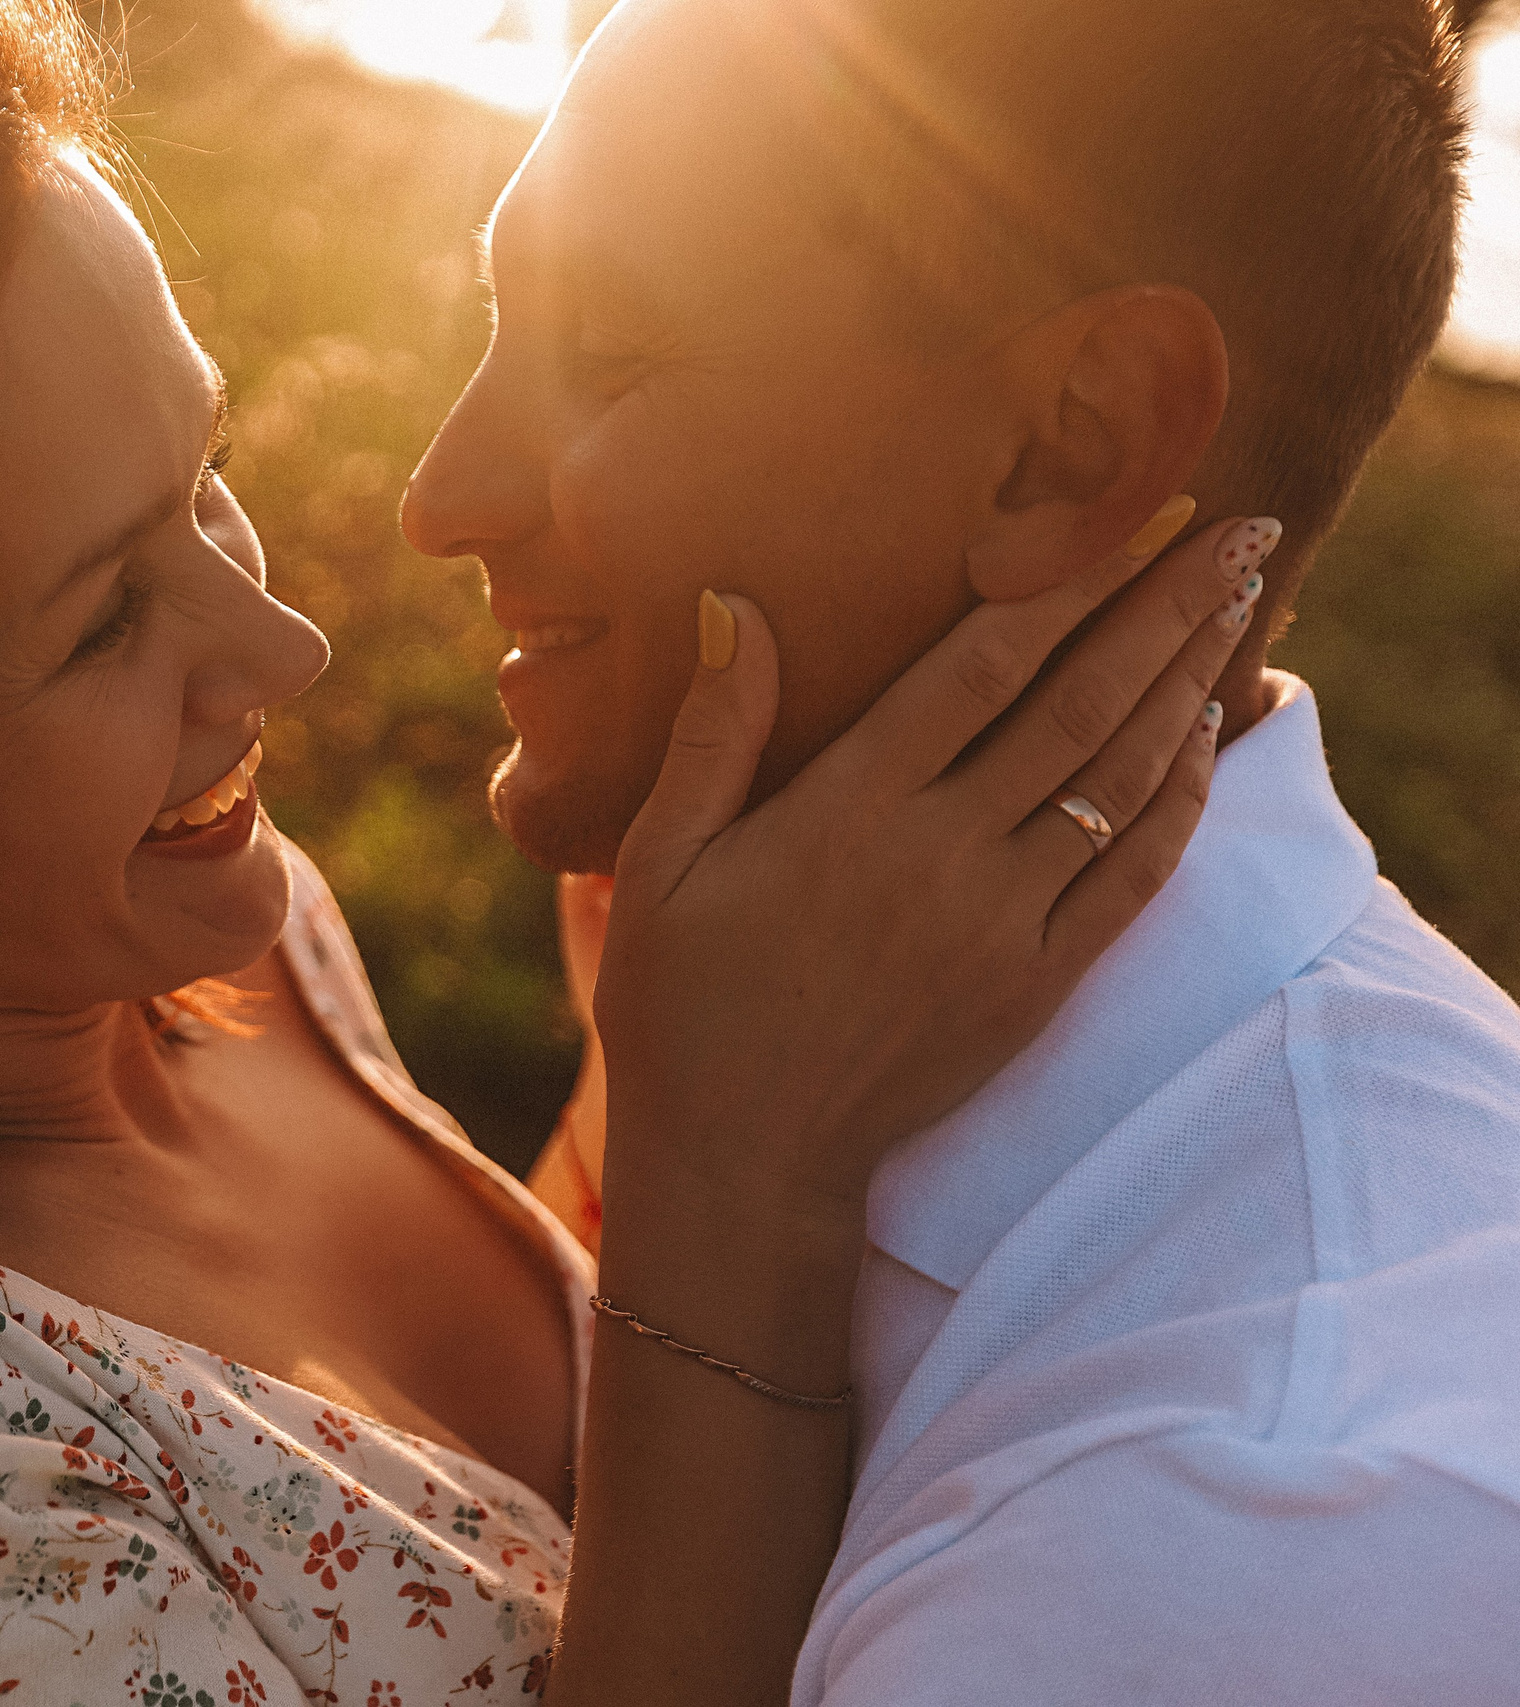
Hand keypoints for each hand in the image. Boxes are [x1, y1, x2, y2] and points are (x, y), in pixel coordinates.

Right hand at [595, 510, 1273, 1223]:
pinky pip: (1131, 879)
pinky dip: (1178, 800)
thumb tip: (737, 604)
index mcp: (847, 812)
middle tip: (1239, 532)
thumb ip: (713, 733)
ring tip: (1240, 606)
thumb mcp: (659, 864)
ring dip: (1189, 685)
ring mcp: (999, 927)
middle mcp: (940, 857)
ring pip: (1120, 782)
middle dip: (1165, 608)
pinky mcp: (1032, 987)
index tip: (1134, 514)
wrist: (743, 1162)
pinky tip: (1202, 738)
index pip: (982, 666)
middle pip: (1080, 705)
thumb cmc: (680, 1005)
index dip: (1068, 582)